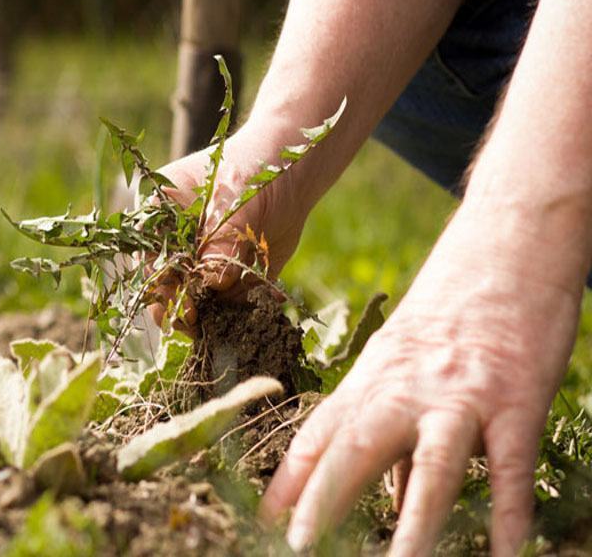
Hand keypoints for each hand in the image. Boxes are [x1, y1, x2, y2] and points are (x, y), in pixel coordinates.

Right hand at [148, 123, 311, 326]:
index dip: (160, 286)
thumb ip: (223, 238)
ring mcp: (200, 267)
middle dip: (182, 310)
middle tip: (199, 324)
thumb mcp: (237, 200)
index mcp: (160, 216)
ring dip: (214, 315)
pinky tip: (268, 297)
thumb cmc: (254, 172)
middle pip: (166, 287)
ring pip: (197, 303)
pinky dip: (244, 310)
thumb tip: (213, 281)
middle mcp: (175, 246)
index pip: (149, 257)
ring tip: (234, 319)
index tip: (182, 308)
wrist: (291, 175)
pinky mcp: (228, 282)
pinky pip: (230, 305)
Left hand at [259, 204, 584, 554]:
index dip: (288, 482)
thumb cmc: (447, 315)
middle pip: (355, 448)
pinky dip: (509, 513)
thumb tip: (390, 499)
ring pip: (430, 464)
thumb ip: (394, 434)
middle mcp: (404, 387)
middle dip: (323, 502)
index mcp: (371, 378)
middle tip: (296, 548)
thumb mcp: (403, 364)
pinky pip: (511, 465)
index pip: (318, 435)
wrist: (504, 250)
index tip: (262, 523)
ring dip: (414, 526)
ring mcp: (458, 393)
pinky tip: (505, 556)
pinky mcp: (514, 399)